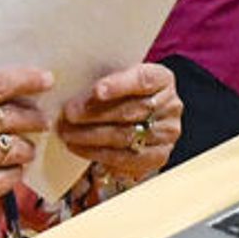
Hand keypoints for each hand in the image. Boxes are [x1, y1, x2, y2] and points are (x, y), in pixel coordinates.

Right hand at [0, 70, 56, 215]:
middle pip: (15, 116)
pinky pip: (14, 175)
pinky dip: (13, 173)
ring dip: (24, 148)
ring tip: (17, 150)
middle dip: (34, 118)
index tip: (46, 79)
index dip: (26, 79)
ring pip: (20, 146)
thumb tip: (6, 99)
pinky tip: (3, 172)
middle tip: (40, 121)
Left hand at [56, 62, 179, 189]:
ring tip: (67, 133)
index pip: (143, 80)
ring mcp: (166, 134)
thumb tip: (72, 87)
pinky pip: (126, 159)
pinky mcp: (157, 156)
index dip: (120, 85)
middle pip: (131, 111)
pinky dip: (98, 154)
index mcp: (162, 79)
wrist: (142, 117)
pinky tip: (79, 148)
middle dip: (96, 113)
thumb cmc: (123, 93)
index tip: (96, 90)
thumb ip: (104, 81)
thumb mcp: (118, 78)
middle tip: (69, 114)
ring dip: (91, 136)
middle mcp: (170, 106)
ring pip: (126, 136)